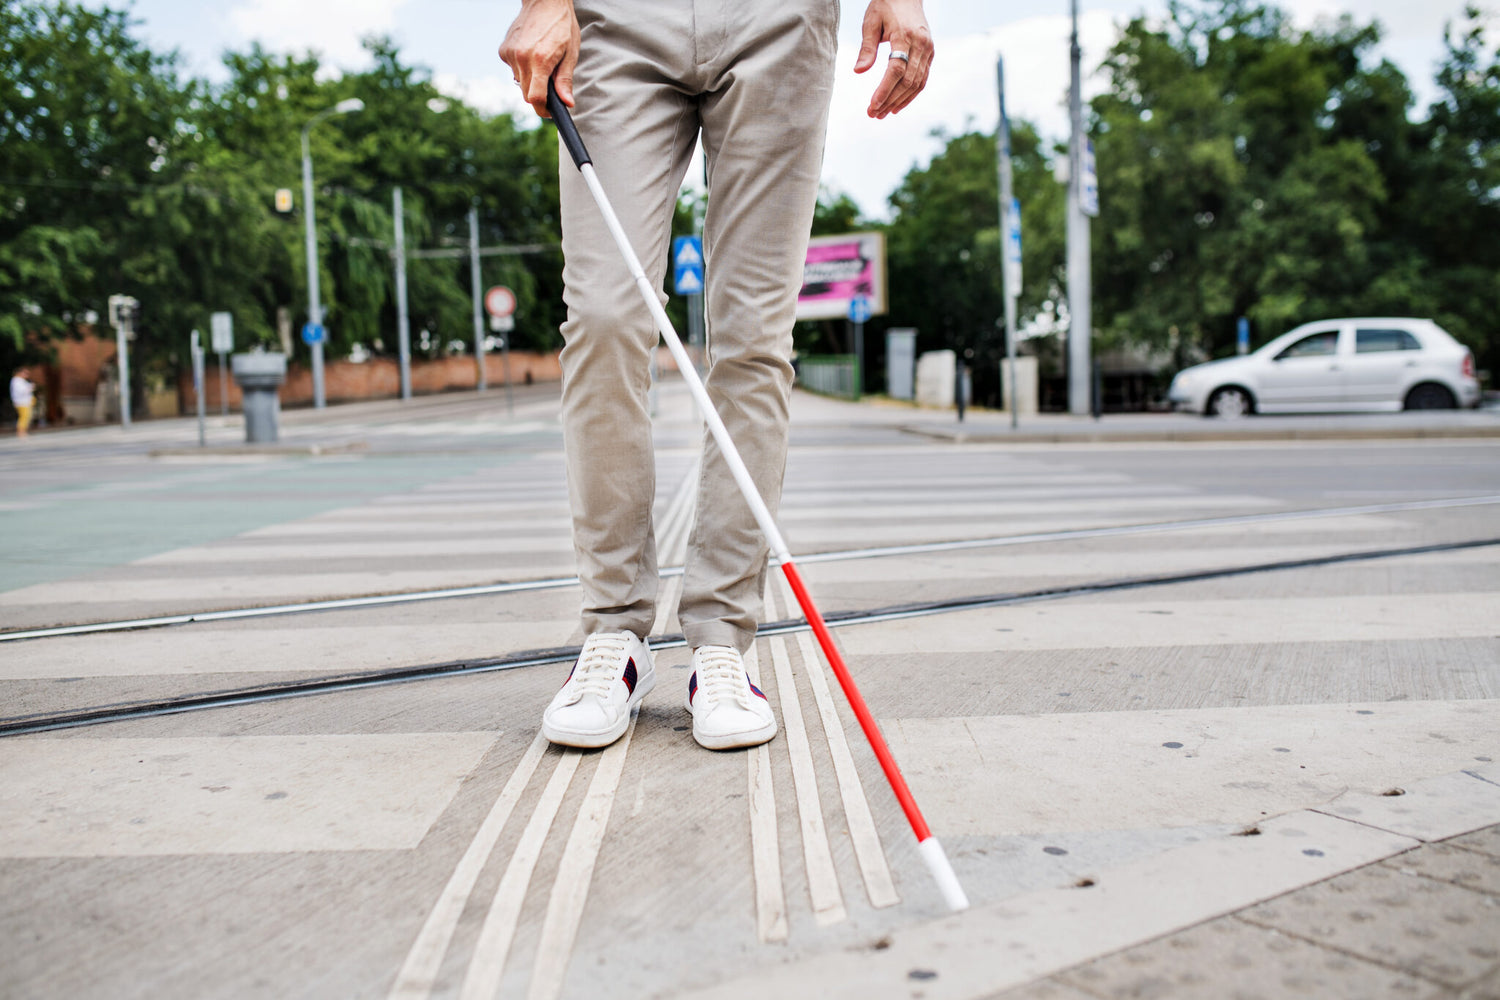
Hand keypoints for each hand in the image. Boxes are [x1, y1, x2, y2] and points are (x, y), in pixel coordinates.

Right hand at [498, 0, 579, 117]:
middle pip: (526, 94)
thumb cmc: (561, 26)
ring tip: (541, 61)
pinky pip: (513, 70)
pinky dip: (522, 68)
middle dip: (538, 95)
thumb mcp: (570, 53)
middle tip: (550, 84)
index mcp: (540, 60)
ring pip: (519, 83)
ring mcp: (510, 54)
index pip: (536, 98)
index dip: (544, 109)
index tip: (550, 111)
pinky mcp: (503, 51)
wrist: (544, 1)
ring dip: (530, 80)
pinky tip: (530, 53)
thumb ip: (565, 80)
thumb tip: (567, 103)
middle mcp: (521, 58)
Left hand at [853, 0, 932, 118]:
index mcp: (905, 35)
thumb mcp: (871, 23)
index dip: (884, 90)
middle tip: (873, 114)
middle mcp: (921, 44)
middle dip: (889, 100)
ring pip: (917, 83)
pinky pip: (922, 79)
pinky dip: (910, 94)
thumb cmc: (885, 6)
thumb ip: (867, 48)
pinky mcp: (930, 53)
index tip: (872, 105)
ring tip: (883, 113)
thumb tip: (858, 72)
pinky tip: (897, 105)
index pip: (896, 70)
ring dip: (899, 101)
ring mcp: (928, 49)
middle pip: (907, 81)